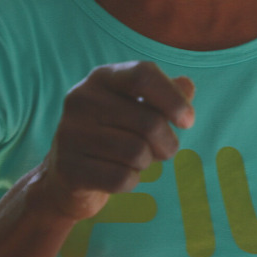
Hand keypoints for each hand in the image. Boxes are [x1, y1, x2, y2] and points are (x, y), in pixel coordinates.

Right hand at [33, 63, 194, 221]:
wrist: (68, 176)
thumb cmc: (114, 135)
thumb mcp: (139, 109)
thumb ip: (166, 95)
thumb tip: (187, 86)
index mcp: (101, 78)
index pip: (143, 75)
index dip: (173, 98)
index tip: (188, 121)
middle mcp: (81, 99)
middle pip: (149, 121)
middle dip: (167, 143)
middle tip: (163, 151)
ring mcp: (70, 133)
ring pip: (137, 152)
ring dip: (146, 163)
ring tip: (135, 161)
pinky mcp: (68, 167)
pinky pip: (121, 178)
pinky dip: (131, 181)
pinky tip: (118, 176)